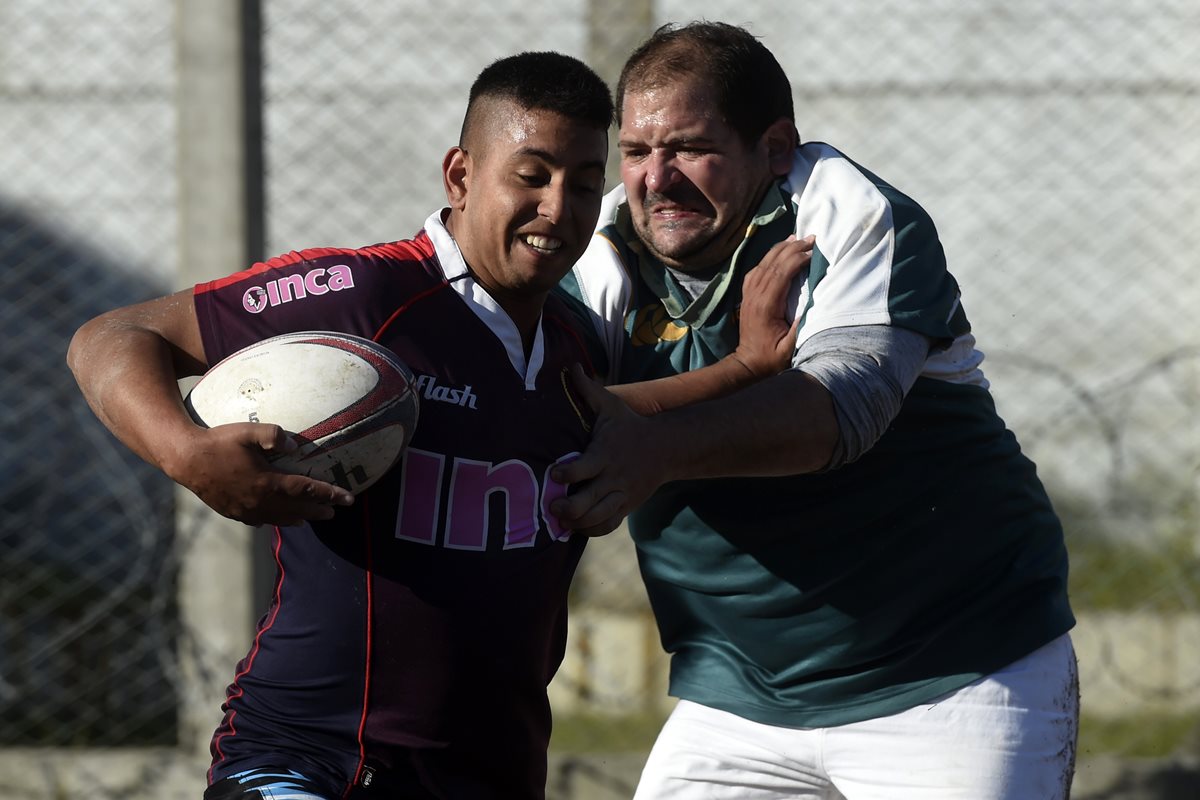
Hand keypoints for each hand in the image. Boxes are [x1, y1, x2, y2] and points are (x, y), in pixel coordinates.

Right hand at [167, 422, 353, 526]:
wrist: (185, 459)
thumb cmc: (218, 441)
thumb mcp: (248, 431)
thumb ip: (274, 436)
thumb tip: (296, 446)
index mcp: (267, 482)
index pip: (306, 490)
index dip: (330, 494)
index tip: (349, 497)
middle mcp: (259, 501)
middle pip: (297, 509)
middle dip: (319, 510)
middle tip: (336, 512)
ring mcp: (245, 509)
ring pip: (278, 518)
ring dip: (298, 518)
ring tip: (310, 518)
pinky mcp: (232, 511)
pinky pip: (258, 520)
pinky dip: (273, 520)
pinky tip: (276, 519)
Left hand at [550, 365, 667, 536]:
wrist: (666, 449)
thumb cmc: (629, 425)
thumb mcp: (611, 405)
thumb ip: (588, 389)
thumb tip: (571, 366)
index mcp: (605, 454)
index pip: (584, 468)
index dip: (566, 474)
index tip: (553, 473)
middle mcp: (613, 477)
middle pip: (588, 502)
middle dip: (567, 508)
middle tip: (552, 505)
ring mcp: (620, 494)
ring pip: (598, 518)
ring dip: (577, 523)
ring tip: (560, 520)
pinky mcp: (625, 506)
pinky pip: (608, 525)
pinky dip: (591, 530)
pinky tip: (576, 528)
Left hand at [730, 235, 812, 376]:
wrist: (747, 363)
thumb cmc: (771, 359)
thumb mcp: (790, 349)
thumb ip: (801, 329)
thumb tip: (814, 306)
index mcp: (766, 306)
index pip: (781, 274)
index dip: (797, 259)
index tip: (813, 251)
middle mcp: (755, 296)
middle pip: (772, 264)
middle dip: (792, 248)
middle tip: (810, 238)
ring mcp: (748, 294)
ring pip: (763, 263)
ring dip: (780, 249)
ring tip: (797, 238)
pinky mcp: (747, 295)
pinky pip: (756, 270)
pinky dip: (769, 257)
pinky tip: (779, 251)